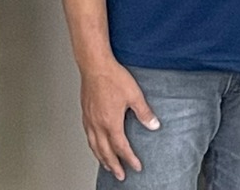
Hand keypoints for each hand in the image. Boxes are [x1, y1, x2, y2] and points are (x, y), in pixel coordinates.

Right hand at [79, 59, 159, 181]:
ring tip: (107, 166)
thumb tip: (154, 125)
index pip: (121, 148)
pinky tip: (95, 145)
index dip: (129, 159)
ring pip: (94, 146)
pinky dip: (92, 146)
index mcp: (111, 122)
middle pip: (105, 152)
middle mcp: (98, 124)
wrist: (94, 65)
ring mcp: (89, 120)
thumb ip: (144, 112)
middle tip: (120, 175)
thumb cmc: (112, 77)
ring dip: (101, 159)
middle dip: (114, 166)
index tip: (136, 166)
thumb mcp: (134, 94)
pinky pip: (88, 136)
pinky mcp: (85, 113)